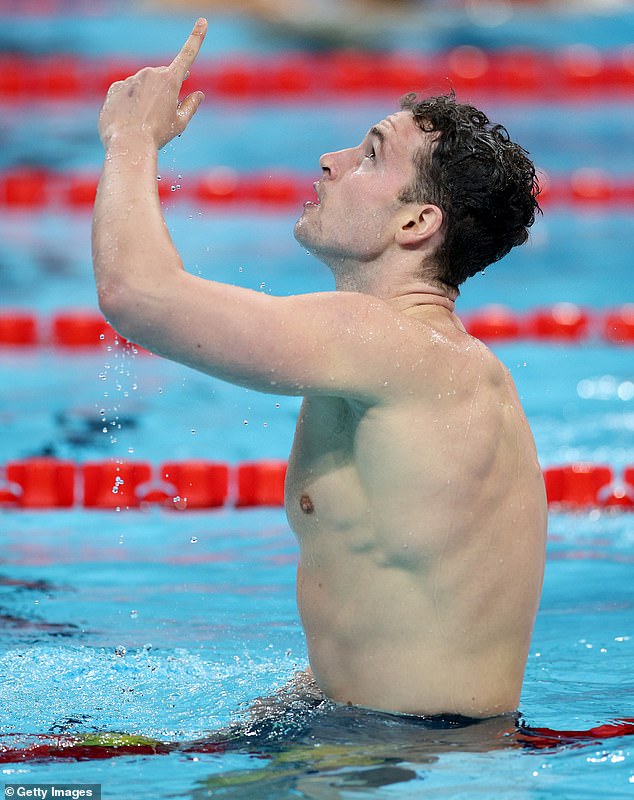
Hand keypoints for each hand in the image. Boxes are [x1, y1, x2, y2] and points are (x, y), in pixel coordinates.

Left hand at [98, 18, 207, 150]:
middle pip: (161, 80)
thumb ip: (190, 106)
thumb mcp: (179, 124)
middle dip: (163, 93)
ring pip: (142, 88)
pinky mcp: (115, 87)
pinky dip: (129, 105)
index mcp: (170, 80)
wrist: (127, 145)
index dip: (196, 38)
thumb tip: (199, 94)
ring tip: (142, 124)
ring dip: (145, 101)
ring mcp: (131, 79)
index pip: (187, 55)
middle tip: (160, 118)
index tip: (202, 22)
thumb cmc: (157, 136)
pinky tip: (129, 121)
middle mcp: (150, 74)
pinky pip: (126, 94)